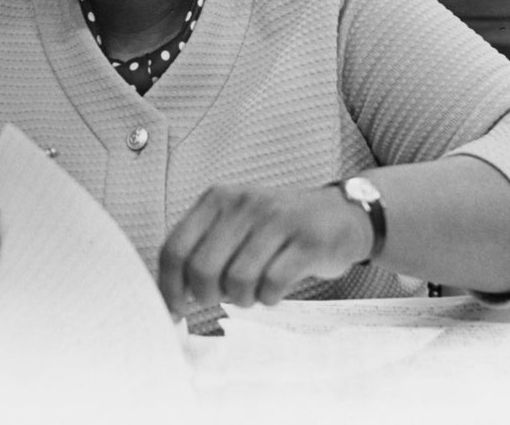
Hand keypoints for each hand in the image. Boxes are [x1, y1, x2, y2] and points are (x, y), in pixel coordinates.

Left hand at [157, 184, 370, 316]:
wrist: (341, 215)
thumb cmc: (278, 228)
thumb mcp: (235, 224)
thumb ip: (203, 250)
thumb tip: (173, 297)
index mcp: (218, 199)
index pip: (175, 248)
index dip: (169, 286)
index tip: (176, 309)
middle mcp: (244, 204)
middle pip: (202, 269)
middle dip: (207, 296)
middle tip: (222, 298)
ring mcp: (277, 220)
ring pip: (237, 280)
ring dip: (242, 298)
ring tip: (253, 292)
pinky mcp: (307, 241)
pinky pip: (272, 284)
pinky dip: (268, 298)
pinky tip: (274, 290)